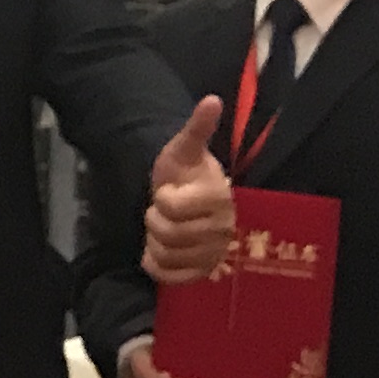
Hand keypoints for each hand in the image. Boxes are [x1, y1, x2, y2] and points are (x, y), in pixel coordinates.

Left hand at [142, 99, 234, 285]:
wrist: (188, 199)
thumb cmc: (184, 173)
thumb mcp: (184, 148)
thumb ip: (197, 128)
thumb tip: (212, 99)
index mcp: (218, 197)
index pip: (171, 207)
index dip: (161, 199)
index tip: (170, 191)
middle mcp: (223, 229)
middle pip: (167, 234)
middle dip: (155, 220)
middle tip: (165, 210)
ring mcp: (214, 254)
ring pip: (166, 255)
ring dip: (155, 241)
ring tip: (165, 228)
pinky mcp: (203, 273)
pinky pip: (169, 277)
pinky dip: (156, 264)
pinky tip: (158, 250)